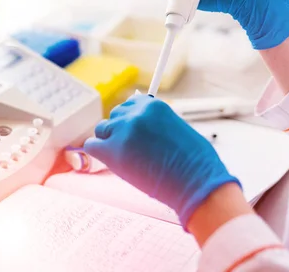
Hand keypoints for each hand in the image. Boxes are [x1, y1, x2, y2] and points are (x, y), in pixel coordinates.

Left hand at [83, 94, 240, 227]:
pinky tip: (112, 163)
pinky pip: (91, 146)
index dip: (130, 120)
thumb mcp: (176, 128)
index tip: (134, 132)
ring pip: (101, 130)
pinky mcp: (112, 151)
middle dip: (120, 131)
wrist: (197, 184)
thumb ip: (154, 121)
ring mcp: (122, 132)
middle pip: (114, 117)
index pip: (129, 104)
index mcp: (152, 105)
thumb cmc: (194, 163)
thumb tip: (138, 120)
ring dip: (109, 142)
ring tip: (127, 158)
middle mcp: (135, 114)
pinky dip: (98, 153)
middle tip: (132, 150)